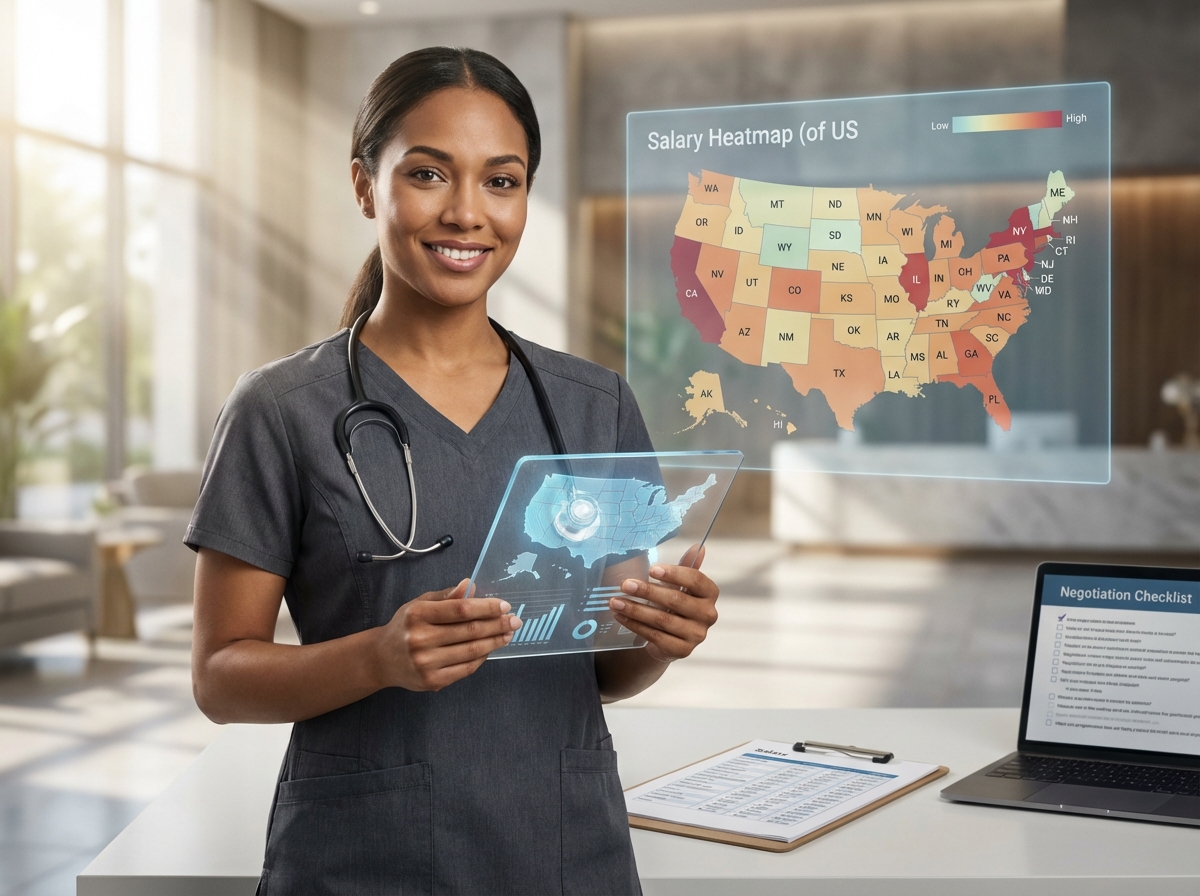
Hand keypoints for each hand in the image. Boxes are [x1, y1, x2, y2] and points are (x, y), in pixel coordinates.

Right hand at [374, 579, 520, 691]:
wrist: (381, 659)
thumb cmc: (405, 627)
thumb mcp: (420, 604)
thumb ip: (446, 596)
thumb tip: (471, 585)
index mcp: (418, 615)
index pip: (460, 610)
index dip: (486, 607)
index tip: (504, 606)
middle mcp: (420, 639)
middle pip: (469, 631)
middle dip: (497, 625)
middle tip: (515, 620)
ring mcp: (426, 663)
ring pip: (471, 651)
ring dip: (494, 642)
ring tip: (507, 634)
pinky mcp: (432, 681)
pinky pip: (466, 669)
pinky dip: (482, 658)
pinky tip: (491, 649)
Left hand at [609, 546, 718, 663]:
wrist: (671, 637)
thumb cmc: (674, 604)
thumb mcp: (680, 584)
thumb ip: (687, 567)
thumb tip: (698, 547)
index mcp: (710, 593)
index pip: (695, 580)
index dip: (674, 574)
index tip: (651, 570)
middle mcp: (708, 615)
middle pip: (676, 600)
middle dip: (647, 592)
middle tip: (625, 585)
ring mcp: (697, 635)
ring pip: (662, 620)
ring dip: (635, 610)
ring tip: (615, 602)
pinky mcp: (683, 650)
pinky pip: (655, 636)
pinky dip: (635, 625)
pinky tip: (621, 617)